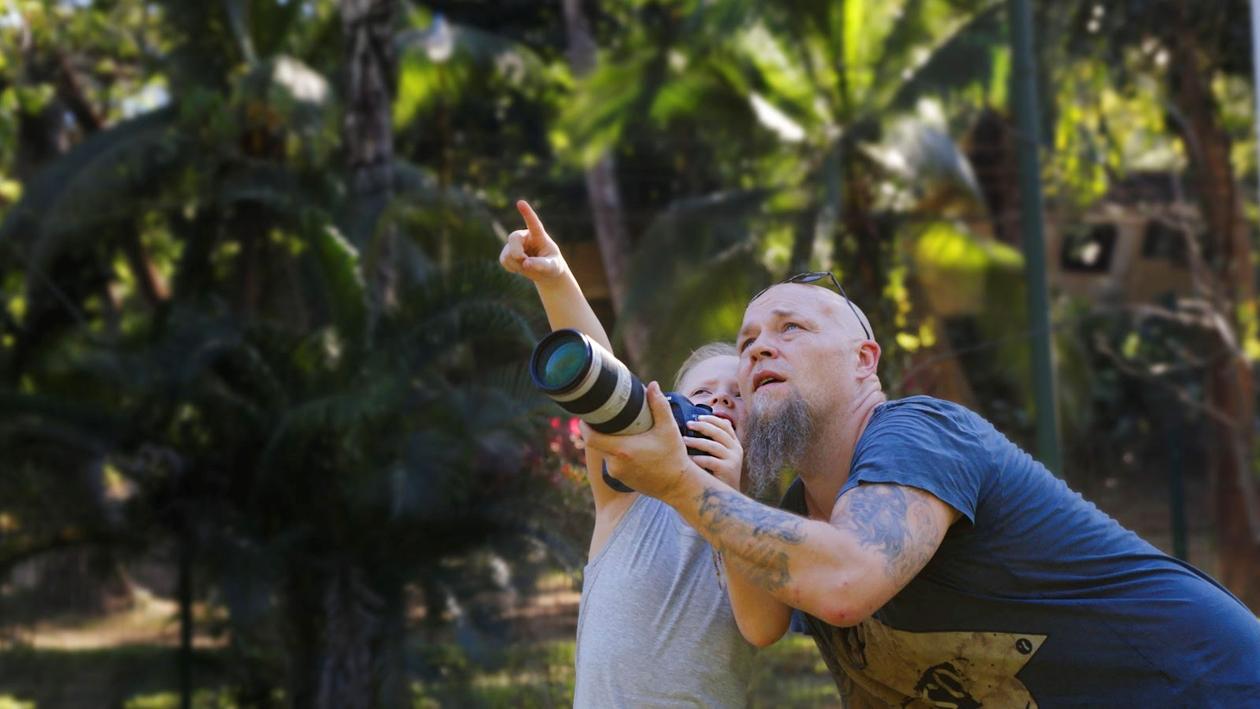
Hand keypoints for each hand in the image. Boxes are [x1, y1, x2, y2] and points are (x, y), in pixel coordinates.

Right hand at [499, 200, 566, 282]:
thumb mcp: (552, 266)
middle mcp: (525, 236)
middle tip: (523, 261)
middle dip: (516, 252)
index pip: (533, 223)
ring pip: (508, 252)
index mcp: (539, 235)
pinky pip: (503, 260)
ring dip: (517, 264)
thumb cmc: (552, 265)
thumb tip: (525, 264)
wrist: (545, 272)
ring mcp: (515, 244)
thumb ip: (541, 264)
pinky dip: (511, 267)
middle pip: (513, 238)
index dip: (527, 213)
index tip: (520, 202)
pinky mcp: (507, 252)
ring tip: (528, 266)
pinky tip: (519, 268)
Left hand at [582, 382, 699, 501]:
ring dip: (610, 443)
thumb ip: (659, 405)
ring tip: (621, 431)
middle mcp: (615, 464)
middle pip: (598, 444)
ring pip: (606, 454)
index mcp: (622, 450)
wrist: (678, 486)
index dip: (584, 426)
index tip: (585, 416)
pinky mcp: (622, 480)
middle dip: (600, 431)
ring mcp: (617, 474)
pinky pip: (613, 463)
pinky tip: (629, 447)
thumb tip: (652, 385)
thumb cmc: (674, 457)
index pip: (590, 438)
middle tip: (607, 418)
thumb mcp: (669, 428)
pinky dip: (617, 454)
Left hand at [684, 415, 741, 489]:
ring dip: (696, 441)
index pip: (726, 425)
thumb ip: (713, 442)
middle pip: (719, 432)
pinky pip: (710, 461)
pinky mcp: (727, 470)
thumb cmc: (717, 474)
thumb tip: (696, 424)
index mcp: (734, 444)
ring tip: (683, 440)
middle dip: (702, 426)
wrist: (725, 497)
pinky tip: (687, 458)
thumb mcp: (719, 456)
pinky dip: (697, 459)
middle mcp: (736, 450)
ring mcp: (733, 460)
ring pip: (713, 445)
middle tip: (688, 424)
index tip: (698, 416)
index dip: (712, 419)